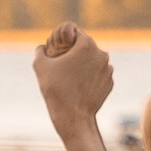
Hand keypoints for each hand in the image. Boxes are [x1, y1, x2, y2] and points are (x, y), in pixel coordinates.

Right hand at [33, 22, 114, 150]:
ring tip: (69, 77)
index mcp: (87, 45)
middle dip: (73, 52)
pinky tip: (78, 86)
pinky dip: (89, 77)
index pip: (74, 32)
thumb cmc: (56, 90)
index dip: (63, 39)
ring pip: (92, 61)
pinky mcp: (110, 83)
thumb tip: (42, 47)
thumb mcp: (40, 66)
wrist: (73, 117)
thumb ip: (40, 50)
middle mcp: (102, 54)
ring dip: (82, 65)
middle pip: (84, 47)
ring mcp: (108, 70)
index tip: (57, 50)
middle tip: (61, 64)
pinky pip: (98, 75)